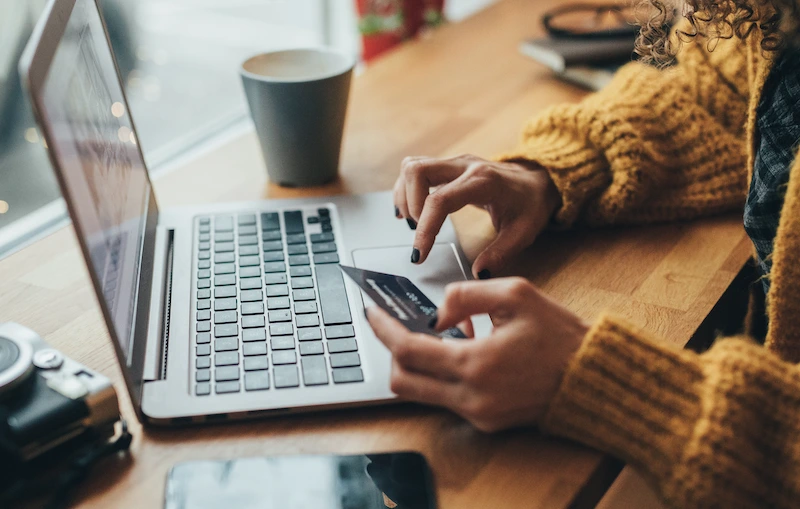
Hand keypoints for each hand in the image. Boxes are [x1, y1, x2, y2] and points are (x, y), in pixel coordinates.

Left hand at [367, 277, 588, 431]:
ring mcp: (477, 414)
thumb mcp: (516, 294)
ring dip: (419, 363)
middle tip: (397, 326)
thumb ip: (466, 295)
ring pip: (421, 393)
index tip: (371, 312)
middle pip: (403, 381)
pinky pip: (446, 399)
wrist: (592, 378)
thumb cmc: (559, 335)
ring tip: (442, 334)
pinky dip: (443, 374)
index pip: (408, 350)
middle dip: (392, 351)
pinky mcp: (486, 422)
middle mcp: (471, 396)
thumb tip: (436, 313)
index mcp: (475, 364)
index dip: (383, 329)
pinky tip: (464, 351)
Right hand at [393, 154, 560, 277]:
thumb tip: (478, 273)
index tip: (419, 254)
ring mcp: (454, 162)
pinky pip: (416, 169)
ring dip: (405, 196)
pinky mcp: (448, 166)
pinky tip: (411, 211)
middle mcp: (465, 165)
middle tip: (419, 231)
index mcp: (483, 182)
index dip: (425, 228)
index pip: (440, 200)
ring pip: (412, 166)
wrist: (537, 180)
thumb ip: (501, 254)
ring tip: (415, 222)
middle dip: (410, 205)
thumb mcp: (524, 233)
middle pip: (417, 171)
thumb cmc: (530, 204)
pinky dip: (406, 189)